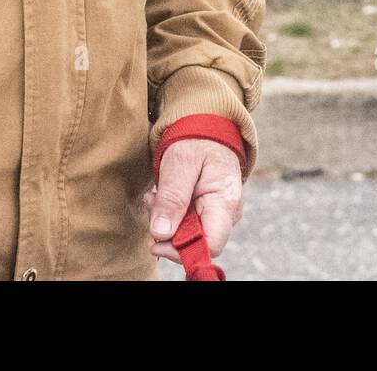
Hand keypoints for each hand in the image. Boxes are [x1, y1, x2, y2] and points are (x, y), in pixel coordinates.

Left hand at [143, 138, 243, 266]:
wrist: (206, 127)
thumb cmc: (197, 141)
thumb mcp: (181, 163)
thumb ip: (172, 197)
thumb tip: (161, 234)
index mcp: (225, 204)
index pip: (211, 245)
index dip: (183, 250)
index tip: (156, 241)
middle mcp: (225, 216)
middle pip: (196, 243)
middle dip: (168, 230)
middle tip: (151, 201)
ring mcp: (215, 215)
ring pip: (187, 234)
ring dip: (166, 219)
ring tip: (154, 194)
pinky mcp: (204, 212)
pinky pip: (185, 223)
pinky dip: (169, 213)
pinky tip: (161, 195)